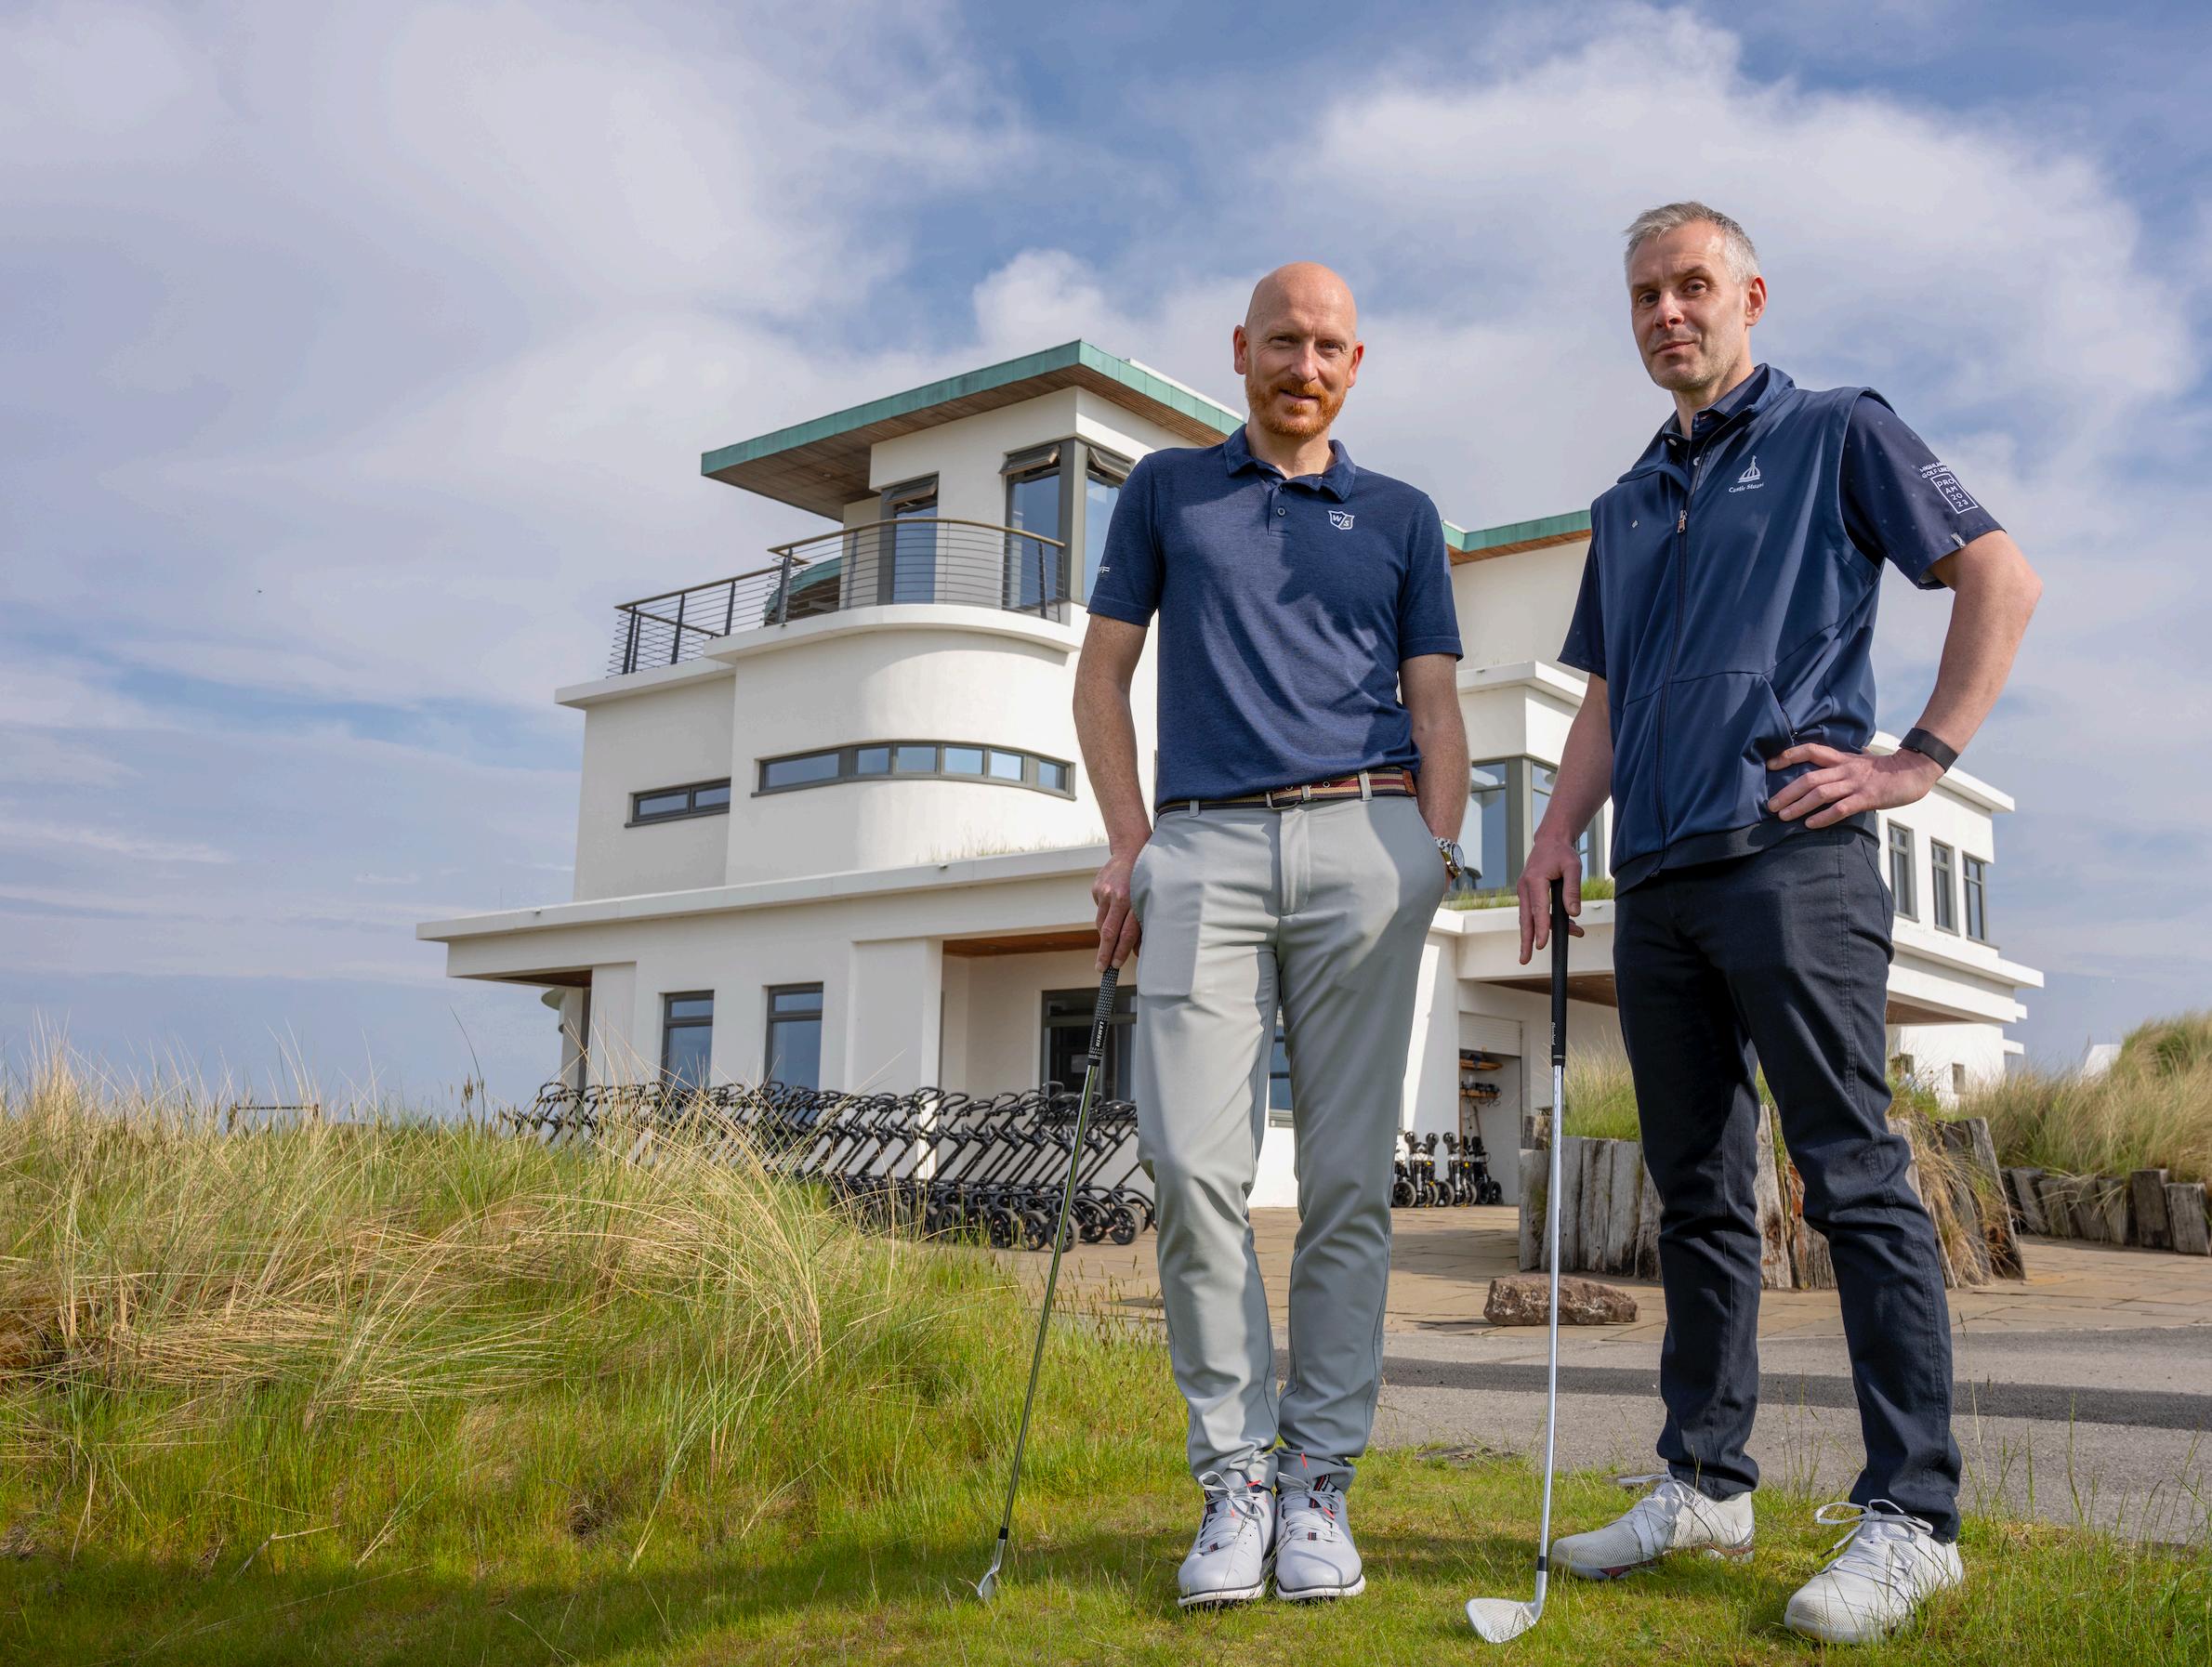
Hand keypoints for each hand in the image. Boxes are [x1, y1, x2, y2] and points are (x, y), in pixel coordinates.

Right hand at [1092, 845, 1144, 969]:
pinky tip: (1114, 908)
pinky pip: (1100, 909)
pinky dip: (1105, 915)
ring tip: (1108, 946)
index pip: (1126, 933)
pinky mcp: (1096, 888)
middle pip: (1108, 932)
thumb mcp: (1151, 900)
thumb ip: (1143, 925)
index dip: (1120, 952)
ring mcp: (1104, 892)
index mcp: (1135, 901)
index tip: (1114, 966)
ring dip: (1105, 936)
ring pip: (1101, 922)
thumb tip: (1137, 952)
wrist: (1132, 848)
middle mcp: (1118, 897)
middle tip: (1101, 969)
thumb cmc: (1148, 879)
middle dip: (1105, 953)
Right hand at [1515, 835, 1585, 964]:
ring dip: (1539, 933)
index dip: (1541, 928)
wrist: (1550, 841)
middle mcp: (1525, 887)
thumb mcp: (1573, 867)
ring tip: (1551, 945)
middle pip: (1525, 919)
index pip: (1538, 909)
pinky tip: (1565, 926)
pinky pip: (1534, 911)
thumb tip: (1574, 913)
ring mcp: (1524, 891)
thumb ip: (1573, 890)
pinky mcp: (1528, 893)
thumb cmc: (1562, 853)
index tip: (1541, 944)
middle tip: (1524, 959)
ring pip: (1529, 917)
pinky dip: (1545, 921)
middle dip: (1526, 941)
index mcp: (1535, 880)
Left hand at [1766, 743, 1941, 825]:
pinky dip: (1823, 817)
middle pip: (1809, 777)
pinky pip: (1841, 808)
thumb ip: (1839, 765)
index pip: (1810, 750)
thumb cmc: (1884, 770)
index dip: (1788, 755)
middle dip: (1786, 792)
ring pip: (1821, 793)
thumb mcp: (1858, 762)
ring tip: (1783, 816)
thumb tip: (1821, 768)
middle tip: (1770, 805)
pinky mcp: (1867, 798)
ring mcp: (1856, 784)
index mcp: (1842, 758)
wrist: (1915, 770)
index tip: (1769, 764)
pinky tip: (1810, 825)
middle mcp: (1845, 769)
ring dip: (1799, 806)